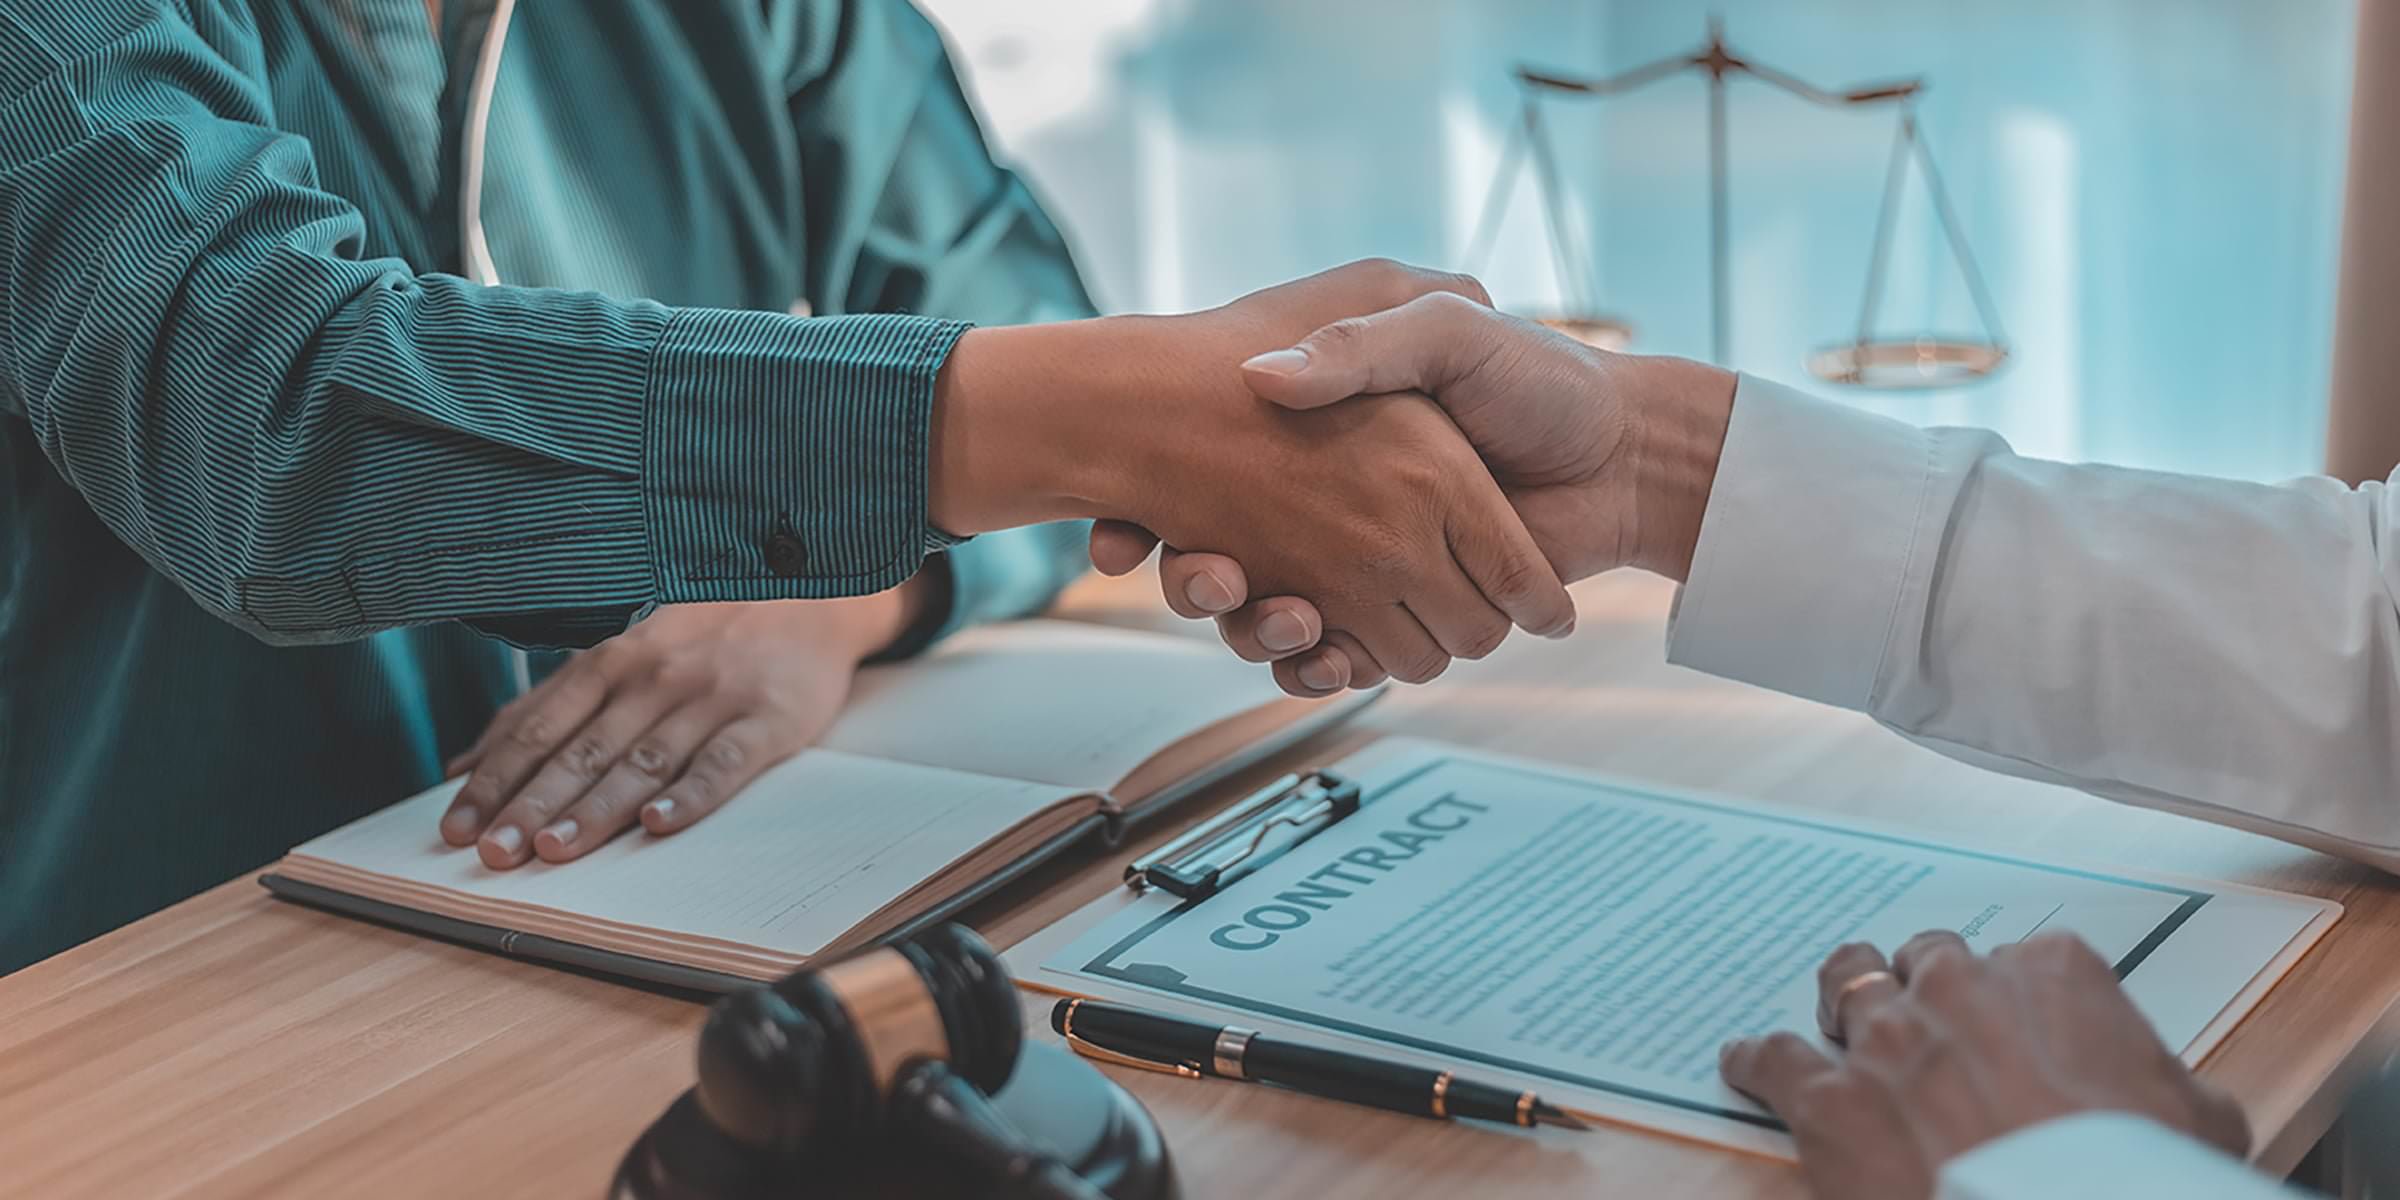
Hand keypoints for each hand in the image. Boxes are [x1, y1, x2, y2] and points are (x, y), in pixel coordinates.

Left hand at [439, 583, 925, 868]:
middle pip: (583, 750)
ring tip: (555, 850)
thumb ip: (545, 707)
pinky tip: (659, 824)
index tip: (458, 827)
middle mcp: (654, 678)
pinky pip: (724, 761)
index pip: (539, 728)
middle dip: (532, 804)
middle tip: (494, 853)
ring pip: (644, 759)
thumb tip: (462, 767)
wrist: (809, 598)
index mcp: (611, 663)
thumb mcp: (621, 656)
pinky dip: (691, 794)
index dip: (496, 779)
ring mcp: (711, 697)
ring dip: (596, 808)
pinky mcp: (768, 718)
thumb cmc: (705, 637)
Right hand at [931, 260, 1576, 684]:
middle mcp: (1334, 508)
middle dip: (1192, 575)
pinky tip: (1313, 651)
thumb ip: (1360, 346)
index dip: (1158, 507)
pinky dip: (1313, 667)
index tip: (1118, 526)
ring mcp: (1363, 568)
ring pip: (1271, 618)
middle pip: (1228, 561)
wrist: (1624, 456)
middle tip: (1178, 564)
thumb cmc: (1537, 382)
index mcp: (1330, 441)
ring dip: (1251, 625)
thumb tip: (1265, 379)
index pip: (1217, 478)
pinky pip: (1331, 659)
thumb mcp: (1444, 329)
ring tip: (1254, 603)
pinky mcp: (1400, 620)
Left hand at [1718, 932, 2250, 1199]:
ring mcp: (1886, 1037)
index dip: (2012, 998)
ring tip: (1833, 1015)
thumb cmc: (2136, 1174)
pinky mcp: (1828, 1097)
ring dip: (1841, 1000)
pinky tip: (1743, 1063)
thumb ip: (2158, 1074)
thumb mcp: (2197, 1117)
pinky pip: (1772, 1058)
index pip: (2025, 960)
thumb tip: (2157, 1086)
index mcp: (2053, 975)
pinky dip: (1755, 1060)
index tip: (2010, 1024)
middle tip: (1921, 1017)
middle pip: (1926, 960)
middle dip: (1922, 985)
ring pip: (1844, 984)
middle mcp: (1959, 988)